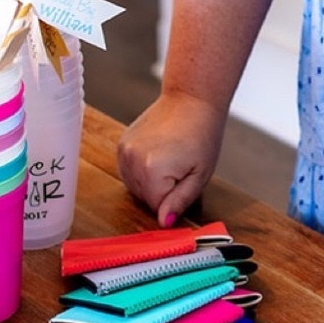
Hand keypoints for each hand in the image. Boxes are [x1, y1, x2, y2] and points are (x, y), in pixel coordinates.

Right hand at [117, 91, 225, 227]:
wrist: (190, 100)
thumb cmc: (202, 135)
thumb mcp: (200, 174)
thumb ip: (180, 201)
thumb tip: (163, 223)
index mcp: (152, 170)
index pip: (157, 207)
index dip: (174, 198)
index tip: (185, 178)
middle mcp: (132, 161)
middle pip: (144, 198)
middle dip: (162, 191)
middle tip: (180, 167)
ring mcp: (124, 151)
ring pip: (134, 186)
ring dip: (150, 182)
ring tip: (170, 158)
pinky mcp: (121, 144)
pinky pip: (128, 171)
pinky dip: (141, 170)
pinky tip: (158, 154)